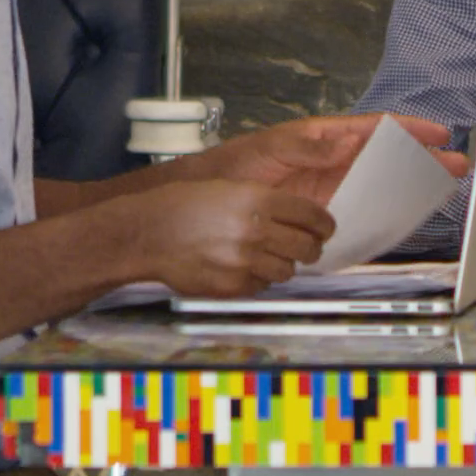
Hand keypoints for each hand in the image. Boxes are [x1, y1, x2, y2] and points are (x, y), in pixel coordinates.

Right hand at [130, 180, 335, 297]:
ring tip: (269, 257)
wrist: (149, 234)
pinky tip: (244, 267)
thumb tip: (301, 219)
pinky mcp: (233, 286)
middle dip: (311, 247)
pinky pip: (262, 286)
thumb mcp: (231, 188)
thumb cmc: (187, 205)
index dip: (325, 224)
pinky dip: (259, 279)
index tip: (325, 228)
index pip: (313, 216)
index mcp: (260, 200)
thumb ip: (267, 202)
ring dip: (283, 264)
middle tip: (306, 246)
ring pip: (287, 270)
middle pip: (307, 247)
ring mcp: (246, 262)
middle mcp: (257, 231)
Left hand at [173, 114, 468, 203]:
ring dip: (411, 186)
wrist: (214, 195)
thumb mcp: (275, 147)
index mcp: (328, 137)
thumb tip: (347, 142)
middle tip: (455, 164)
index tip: (438, 133)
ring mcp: (333, 188)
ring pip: (381, 185)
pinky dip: (386, 213)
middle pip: (389, 158)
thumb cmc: (238, 164)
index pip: (377, 129)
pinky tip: (406, 216)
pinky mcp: (325, 213)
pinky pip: (362, 212)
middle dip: (423, 159)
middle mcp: (336, 161)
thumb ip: (312, 146)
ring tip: (442, 188)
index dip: (409, 130)